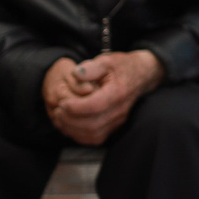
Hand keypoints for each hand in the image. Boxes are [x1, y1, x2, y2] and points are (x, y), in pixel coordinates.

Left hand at [47, 50, 163, 146]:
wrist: (141, 76)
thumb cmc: (121, 67)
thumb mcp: (107, 60)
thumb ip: (91, 67)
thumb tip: (76, 74)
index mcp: (118, 92)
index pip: (95, 106)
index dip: (75, 107)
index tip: (62, 102)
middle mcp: (120, 110)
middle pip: (92, 124)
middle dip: (70, 120)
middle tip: (58, 110)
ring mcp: (118, 121)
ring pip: (93, 134)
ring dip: (72, 129)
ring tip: (60, 118)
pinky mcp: (115, 127)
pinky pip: (95, 138)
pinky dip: (79, 136)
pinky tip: (70, 125)